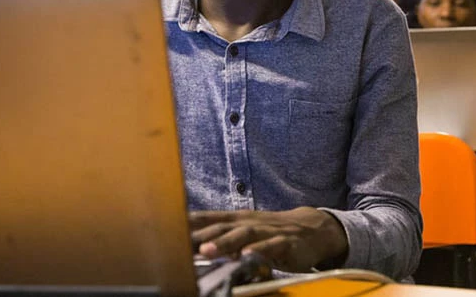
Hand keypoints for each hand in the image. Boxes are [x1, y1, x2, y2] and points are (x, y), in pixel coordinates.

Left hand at [189, 207, 347, 272]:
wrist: (311, 228)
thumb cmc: (270, 231)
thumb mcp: (243, 229)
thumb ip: (218, 234)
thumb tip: (187, 241)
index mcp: (235, 220)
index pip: (206, 219)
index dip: (185, 223)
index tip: (164, 229)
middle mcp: (248, 223)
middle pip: (220, 227)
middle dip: (199, 236)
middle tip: (179, 245)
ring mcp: (266, 232)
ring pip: (243, 235)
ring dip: (224, 242)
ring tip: (206, 251)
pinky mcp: (284, 244)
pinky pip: (270, 247)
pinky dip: (258, 250)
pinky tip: (247, 256)